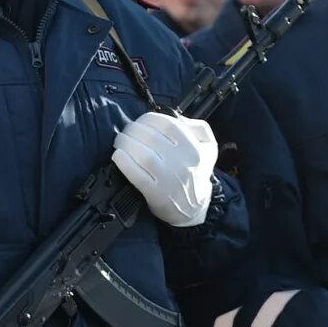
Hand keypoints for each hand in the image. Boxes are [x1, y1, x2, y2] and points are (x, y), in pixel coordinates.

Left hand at [111, 111, 217, 226]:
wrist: (194, 209)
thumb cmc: (196, 173)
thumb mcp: (209, 147)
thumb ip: (199, 127)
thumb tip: (178, 117)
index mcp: (194, 148)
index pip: (167, 124)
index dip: (148, 118)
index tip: (140, 121)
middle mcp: (182, 162)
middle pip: (151, 137)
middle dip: (133, 130)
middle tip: (126, 131)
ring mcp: (168, 179)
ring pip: (143, 154)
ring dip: (126, 143)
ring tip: (120, 141)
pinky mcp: (155, 193)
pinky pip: (136, 175)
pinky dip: (124, 163)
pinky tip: (118, 156)